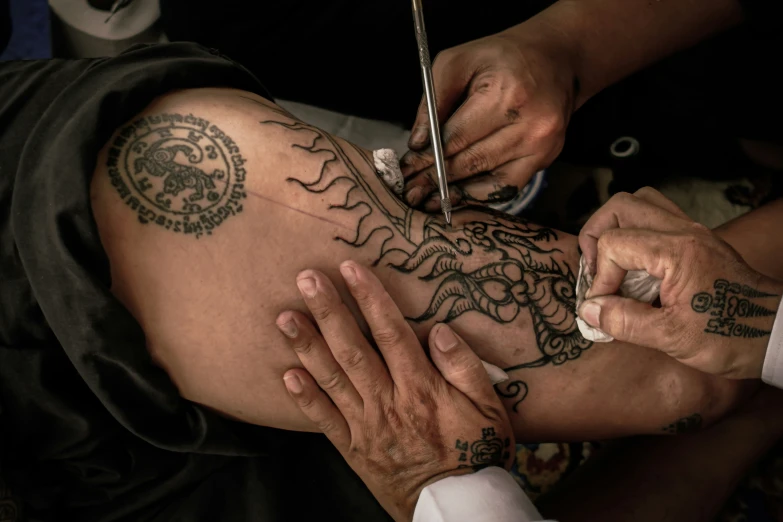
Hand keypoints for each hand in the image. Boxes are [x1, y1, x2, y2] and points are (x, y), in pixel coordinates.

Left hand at [276, 261, 513, 521]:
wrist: (457, 507)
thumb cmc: (477, 451)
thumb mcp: (489, 407)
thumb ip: (464, 366)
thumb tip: (437, 329)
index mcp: (421, 388)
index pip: (391, 333)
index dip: (370, 298)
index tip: (351, 269)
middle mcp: (388, 401)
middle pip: (353, 348)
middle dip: (329, 311)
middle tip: (307, 279)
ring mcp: (366, 426)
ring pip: (332, 378)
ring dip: (307, 345)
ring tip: (285, 316)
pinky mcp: (354, 448)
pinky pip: (324, 420)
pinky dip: (305, 398)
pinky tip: (287, 374)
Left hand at [401, 29, 576, 211]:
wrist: (555, 58)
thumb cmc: (501, 57)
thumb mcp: (458, 61)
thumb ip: (433, 101)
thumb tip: (418, 144)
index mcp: (506, 94)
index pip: (455, 138)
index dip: (426, 158)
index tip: (405, 170)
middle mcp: (530, 123)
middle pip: (471, 162)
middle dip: (435, 180)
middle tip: (410, 192)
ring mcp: (542, 145)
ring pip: (488, 180)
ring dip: (455, 193)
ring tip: (429, 201)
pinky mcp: (547, 157)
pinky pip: (508, 187)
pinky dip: (481, 194)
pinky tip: (459, 197)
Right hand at [577, 187, 782, 378]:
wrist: (774, 333)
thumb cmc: (731, 337)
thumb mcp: (672, 338)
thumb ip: (624, 321)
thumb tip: (589, 310)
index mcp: (677, 251)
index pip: (614, 243)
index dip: (599, 276)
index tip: (603, 305)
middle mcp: (685, 231)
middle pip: (622, 206)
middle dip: (597, 235)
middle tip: (596, 270)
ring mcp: (693, 231)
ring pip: (641, 202)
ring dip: (616, 227)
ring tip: (611, 261)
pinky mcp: (697, 239)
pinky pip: (657, 216)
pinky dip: (636, 233)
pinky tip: (636, 266)